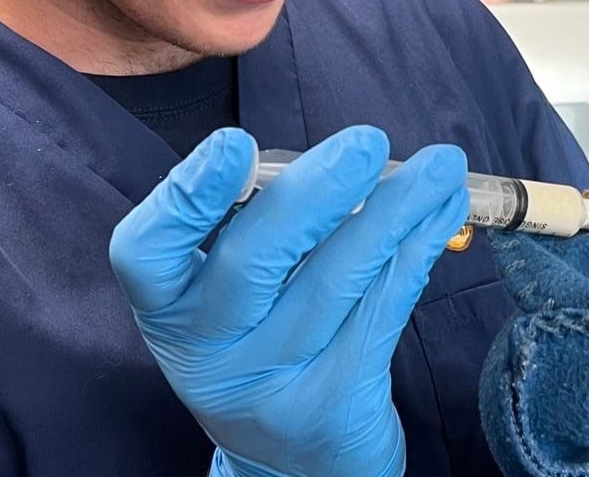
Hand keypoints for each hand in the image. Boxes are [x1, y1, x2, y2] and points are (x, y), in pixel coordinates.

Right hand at [108, 126, 469, 476]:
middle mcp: (207, 352)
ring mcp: (268, 386)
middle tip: (368, 143)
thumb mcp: (237, 296)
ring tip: (438, 166)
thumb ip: (266, 225)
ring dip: (394, 212)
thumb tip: (342, 153)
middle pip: (253, 261)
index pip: (147, 251)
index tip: (235, 142)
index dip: (186, 196)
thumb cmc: (266, 342)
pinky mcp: (332, 407)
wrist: (294, 463)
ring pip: (334, 282)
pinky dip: (416, 253)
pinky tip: (441, 215)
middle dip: (317, 192)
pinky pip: (381, 314)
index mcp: (170, 308)